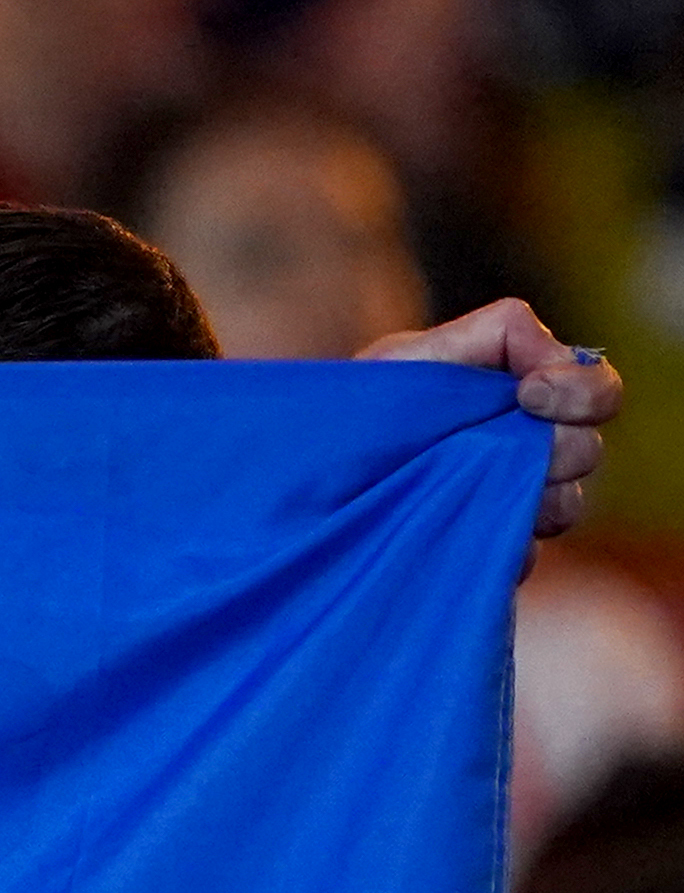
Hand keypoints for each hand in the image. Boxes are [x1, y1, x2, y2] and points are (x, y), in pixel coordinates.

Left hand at [361, 297, 620, 540]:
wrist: (297, 492)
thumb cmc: (346, 415)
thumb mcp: (404, 360)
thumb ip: (491, 335)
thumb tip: (555, 358)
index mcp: (514, 396)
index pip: (595, 388)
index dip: (582, 391)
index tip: (530, 394)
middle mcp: (523, 448)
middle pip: (586, 449)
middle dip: (550, 449)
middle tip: (489, 452)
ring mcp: (508, 502)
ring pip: (564, 506)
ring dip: (522, 501)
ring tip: (452, 493)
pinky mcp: (487, 550)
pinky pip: (522, 557)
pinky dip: (493, 546)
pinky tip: (444, 535)